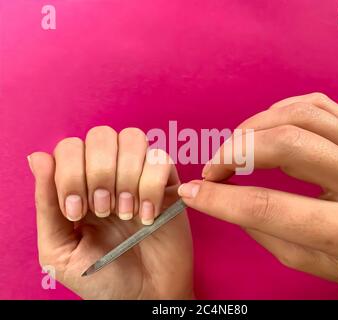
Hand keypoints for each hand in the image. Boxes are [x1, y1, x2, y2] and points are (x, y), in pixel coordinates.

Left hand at [29, 126, 192, 298]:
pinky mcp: (168, 185)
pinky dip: (151, 187)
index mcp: (80, 186)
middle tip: (103, 210)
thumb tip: (38, 157)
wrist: (144, 298)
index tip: (77, 211)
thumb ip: (46, 206)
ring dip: (127, 176)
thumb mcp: (60, 250)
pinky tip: (148, 216)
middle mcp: (110, 175)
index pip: (70, 147)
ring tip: (126, 213)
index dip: (71, 173)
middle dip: (99, 172)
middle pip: (101, 135)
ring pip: (133, 138)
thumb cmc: (102, 278)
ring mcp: (140, 177)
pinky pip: (161, 160)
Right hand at [178, 93, 337, 289]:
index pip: (270, 208)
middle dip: (235, 153)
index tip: (192, 193)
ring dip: (254, 127)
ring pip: (301, 116)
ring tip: (235, 148)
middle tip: (214, 169)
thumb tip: (225, 198)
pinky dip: (281, 110)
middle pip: (287, 146)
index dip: (220, 200)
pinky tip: (266, 128)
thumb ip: (267, 232)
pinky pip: (319, 105)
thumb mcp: (314, 265)